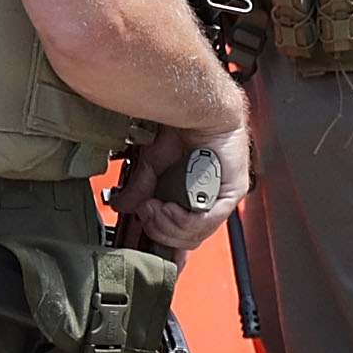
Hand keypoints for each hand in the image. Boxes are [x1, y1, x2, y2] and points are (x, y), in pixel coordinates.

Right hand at [114, 124, 249, 251]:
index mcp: (190, 200)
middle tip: (143, 215)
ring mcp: (220, 200)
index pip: (180, 237)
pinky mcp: (230, 193)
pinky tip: (168, 209)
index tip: (142, 245)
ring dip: (166, 227)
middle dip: (158, 233)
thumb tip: (122, 207)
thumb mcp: (150, 164)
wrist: (198, 105)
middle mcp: (207, 203)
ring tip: (153, 210)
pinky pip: (207, 221)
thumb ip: (139, 189)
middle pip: (184, 241)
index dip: (162, 247)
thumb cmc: (181, 128)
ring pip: (194, 235)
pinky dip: (183, 221)